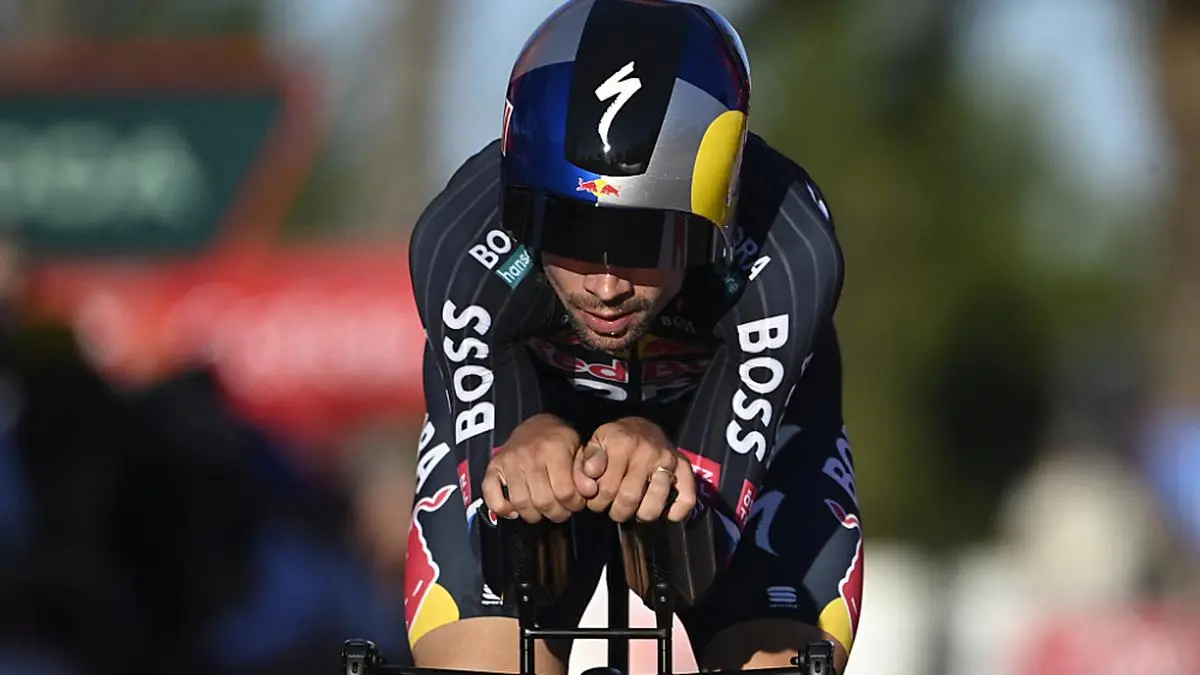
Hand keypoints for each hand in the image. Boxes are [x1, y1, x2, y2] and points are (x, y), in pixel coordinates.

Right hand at [481, 414, 585, 522]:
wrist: (536, 425)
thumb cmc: (559, 440)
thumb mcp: (580, 449)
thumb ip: (586, 471)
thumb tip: (589, 491)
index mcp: (553, 448)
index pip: (565, 492)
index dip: (574, 504)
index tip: (576, 502)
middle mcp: (529, 454)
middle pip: (543, 501)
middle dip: (557, 513)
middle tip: (562, 509)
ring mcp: (509, 461)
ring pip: (520, 503)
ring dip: (535, 515)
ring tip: (544, 510)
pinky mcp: (494, 467)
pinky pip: (491, 494)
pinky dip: (502, 508)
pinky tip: (515, 510)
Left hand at [573, 417, 696, 522]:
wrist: (642, 426)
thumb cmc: (614, 440)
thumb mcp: (595, 443)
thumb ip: (587, 461)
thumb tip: (590, 482)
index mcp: (621, 443)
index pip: (607, 488)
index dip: (597, 502)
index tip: (596, 500)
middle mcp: (647, 452)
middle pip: (630, 498)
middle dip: (618, 512)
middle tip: (614, 508)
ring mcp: (668, 460)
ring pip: (655, 503)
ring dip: (642, 515)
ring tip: (634, 510)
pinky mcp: (684, 467)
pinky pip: (686, 498)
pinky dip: (676, 512)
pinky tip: (664, 513)